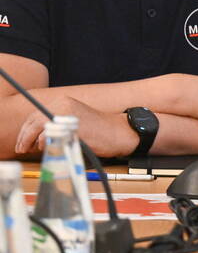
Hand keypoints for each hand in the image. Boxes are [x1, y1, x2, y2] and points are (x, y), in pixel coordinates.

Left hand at [14, 95, 137, 158]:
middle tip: (22, 149)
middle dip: (24, 136)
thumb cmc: (99, 132)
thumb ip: (57, 124)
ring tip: (30, 150)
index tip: (23, 141)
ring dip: (31, 140)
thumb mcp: (75, 122)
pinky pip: (49, 135)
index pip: (35, 115)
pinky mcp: (71, 125)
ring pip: (37, 127)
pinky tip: (47, 147)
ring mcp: (67, 114)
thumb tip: (36, 137)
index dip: (26, 130)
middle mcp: (63, 105)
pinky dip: (44, 142)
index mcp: (63, 102)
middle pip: (33, 120)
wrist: (120, 132)